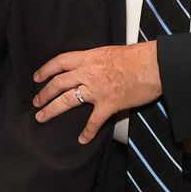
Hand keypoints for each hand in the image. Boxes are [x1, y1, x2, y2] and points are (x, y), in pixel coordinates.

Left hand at [31, 42, 163, 143]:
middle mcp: (88, 73)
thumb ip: (96, 60)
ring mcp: (97, 89)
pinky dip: (87, 132)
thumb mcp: (109, 52)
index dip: (45, 70)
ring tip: (42, 116)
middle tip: (36, 101)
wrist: (154, 65)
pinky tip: (82, 139)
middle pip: (58, 83)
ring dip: (52, 109)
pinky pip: (94, 121)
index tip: (37, 77)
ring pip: (67, 100)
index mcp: (88, 58)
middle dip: (44, 93)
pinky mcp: (109, 104)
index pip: (60, 62)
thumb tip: (90, 65)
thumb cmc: (137, 57)